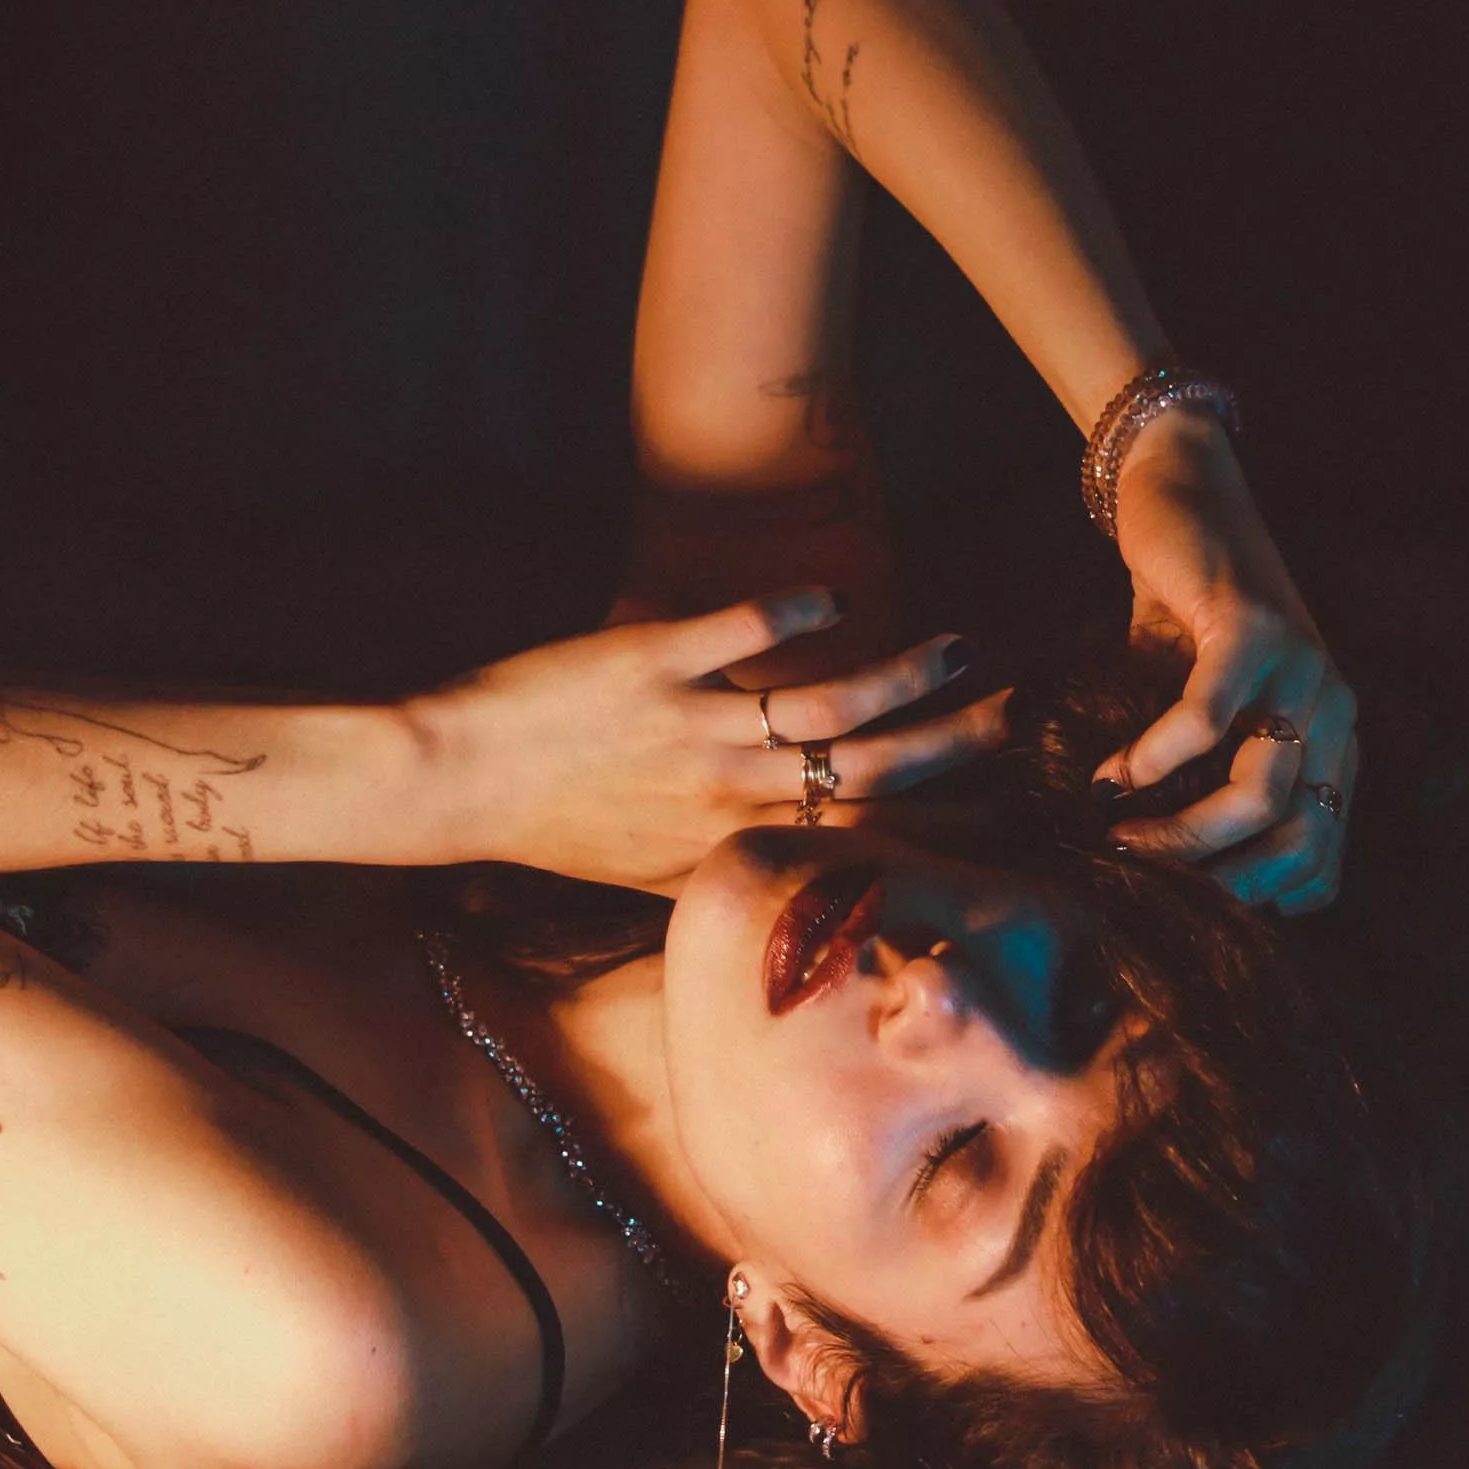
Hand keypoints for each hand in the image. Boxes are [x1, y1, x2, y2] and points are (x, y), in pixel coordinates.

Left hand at [403, 592, 1006, 894]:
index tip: (1010, 802)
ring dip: (906, 672)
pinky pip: (742, 629)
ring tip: (961, 645)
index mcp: (732, 849)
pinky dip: (798, 610)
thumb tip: (803, 867)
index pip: (865, 839)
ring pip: (828, 702)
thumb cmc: (550, 827)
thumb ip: (728, 864)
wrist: (450, 782)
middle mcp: (726, 794)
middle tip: (1018, 709)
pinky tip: (840, 596)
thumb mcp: (649, 872)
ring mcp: (692, 726)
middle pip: (871, 768)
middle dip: (957, 739)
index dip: (946, 821)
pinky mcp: (652, 661)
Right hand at [1097, 412, 1356, 912]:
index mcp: (1332, 744)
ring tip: (1118, 831)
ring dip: (1181, 830)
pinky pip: (1210, 719)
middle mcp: (1334, 711)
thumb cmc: (1182, 617)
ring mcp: (1303, 668)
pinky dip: (1154, 756)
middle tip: (1140, 877)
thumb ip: (1198, 780)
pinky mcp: (1254, 627)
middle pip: (1296, 840)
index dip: (1256, 899)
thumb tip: (1152, 872)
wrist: (1183, 498)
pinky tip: (1113, 771)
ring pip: (1261, 792)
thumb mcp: (1201, 712)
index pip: (1321, 862)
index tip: (1185, 900)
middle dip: (1214, 877)